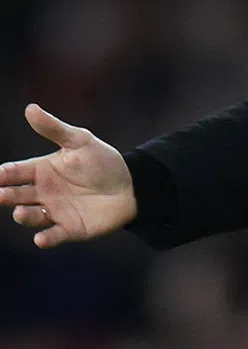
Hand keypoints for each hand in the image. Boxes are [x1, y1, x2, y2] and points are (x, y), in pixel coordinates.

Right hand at [0, 104, 137, 247]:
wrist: (132, 184)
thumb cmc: (103, 162)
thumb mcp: (81, 142)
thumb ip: (55, 129)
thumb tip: (30, 108)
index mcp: (41, 171)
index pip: (14, 173)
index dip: (3, 174)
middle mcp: (43, 193)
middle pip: (16, 195)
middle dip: (5, 196)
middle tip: (0, 195)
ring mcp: (54, 212)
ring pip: (30, 217)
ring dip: (24, 216)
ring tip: (22, 212)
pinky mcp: (69, 228)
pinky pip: (53, 236)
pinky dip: (46, 239)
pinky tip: (42, 239)